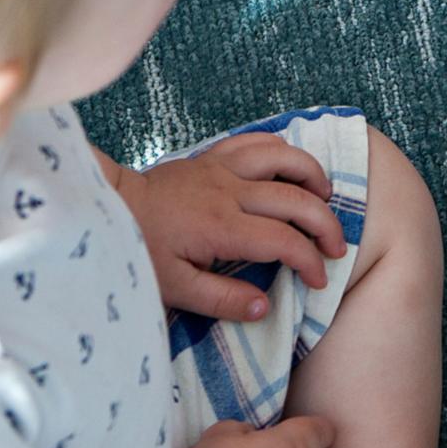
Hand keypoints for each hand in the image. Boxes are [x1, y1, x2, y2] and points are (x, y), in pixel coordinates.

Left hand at [111, 134, 345, 321]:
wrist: (109, 207)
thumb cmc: (139, 250)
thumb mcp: (174, 288)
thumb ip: (222, 300)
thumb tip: (265, 307)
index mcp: (221, 227)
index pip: (283, 241)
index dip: (310, 261)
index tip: (318, 280)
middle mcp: (228, 191)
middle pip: (296, 198)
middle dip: (326, 224)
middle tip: (337, 247)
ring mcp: (222, 168)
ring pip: (284, 157)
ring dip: (313, 176)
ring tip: (325, 199)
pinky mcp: (213, 156)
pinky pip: (257, 141)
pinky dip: (283, 149)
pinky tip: (292, 168)